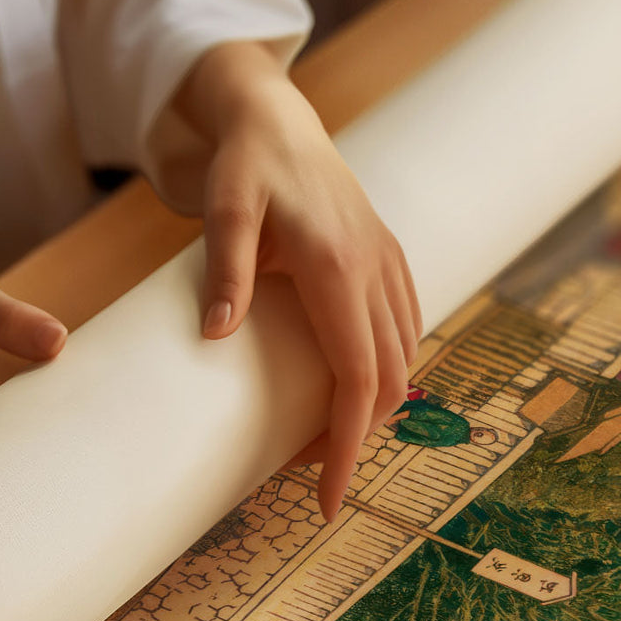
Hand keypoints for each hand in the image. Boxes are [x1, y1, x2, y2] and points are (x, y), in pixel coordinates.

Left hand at [176, 43, 422, 520]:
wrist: (279, 120)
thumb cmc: (245, 165)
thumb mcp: (223, 209)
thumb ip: (225, 269)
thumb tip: (217, 335)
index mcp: (335, 266)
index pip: (356, 377)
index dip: (348, 446)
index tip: (327, 499)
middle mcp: (374, 270)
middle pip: (387, 381)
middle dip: (356, 439)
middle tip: (308, 473)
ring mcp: (388, 264)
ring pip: (402, 360)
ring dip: (371, 408)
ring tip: (323, 437)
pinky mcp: (388, 261)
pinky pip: (404, 330)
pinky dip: (384, 371)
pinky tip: (351, 386)